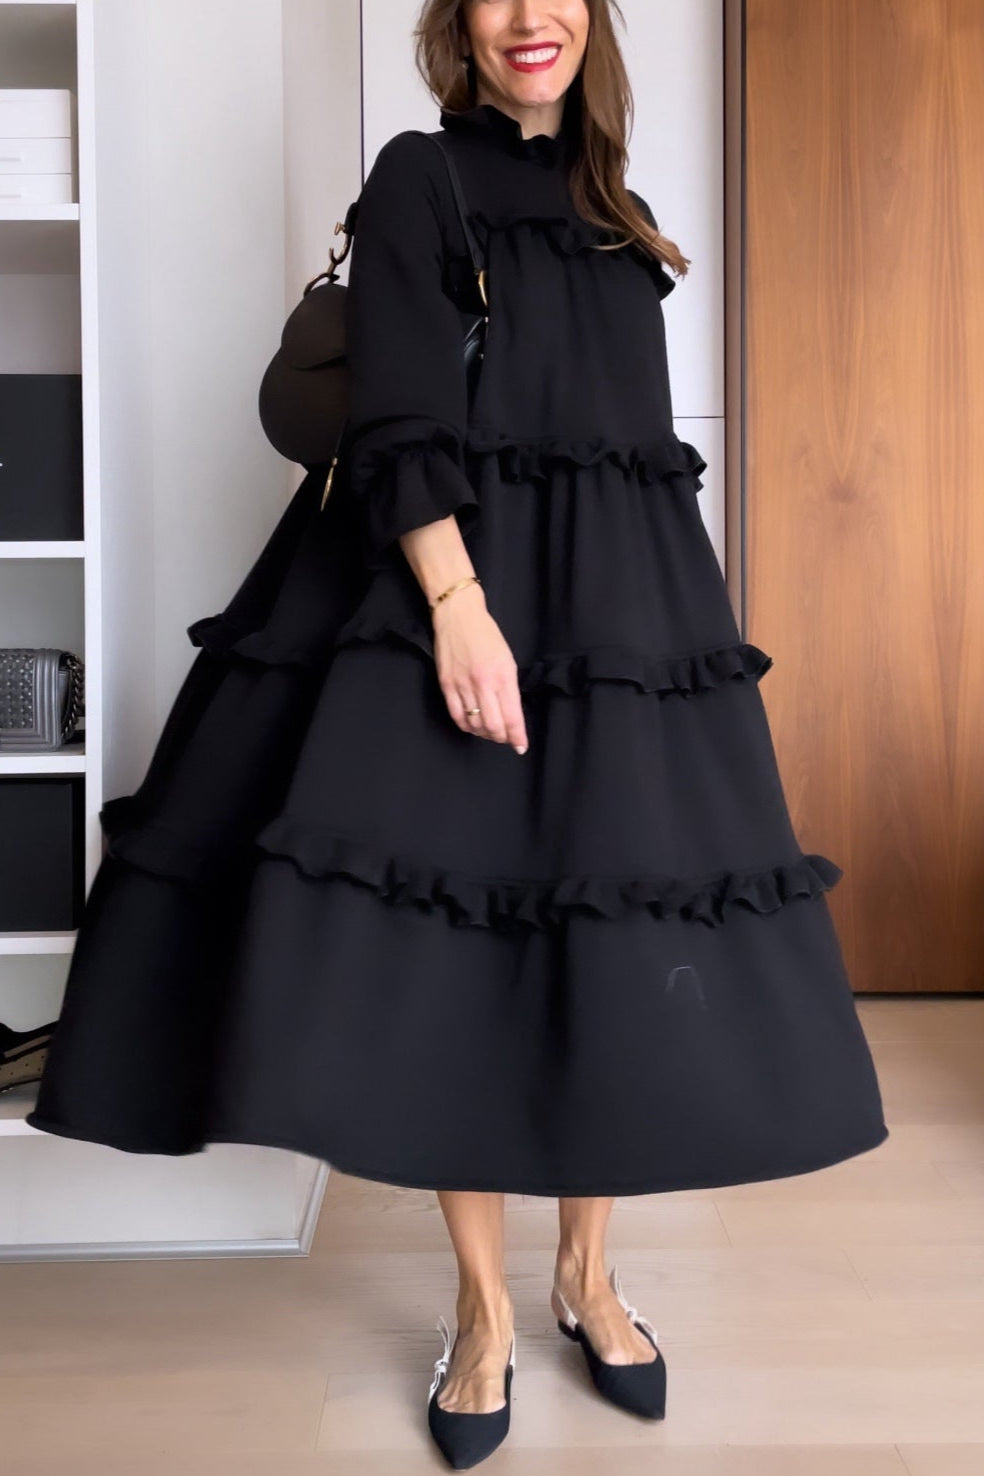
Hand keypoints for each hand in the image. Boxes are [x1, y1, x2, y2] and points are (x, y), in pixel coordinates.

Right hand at [431, 583, 528, 753]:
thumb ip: (509, 688)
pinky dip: (467, 726)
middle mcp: (483, 683)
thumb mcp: (508, 659)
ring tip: (490, 731)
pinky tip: (472, 725)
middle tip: (505, 738)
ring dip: (485, 733)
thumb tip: (510, 714)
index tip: (521, 746)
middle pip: (494, 726)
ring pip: (475, 724)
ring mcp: (462, 685)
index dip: (518, 736)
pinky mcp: (446, 685)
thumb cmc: (487, 635)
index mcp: (503, 676)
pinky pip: (456, 716)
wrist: (459, 615)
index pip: (512, 716)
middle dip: (502, 738)